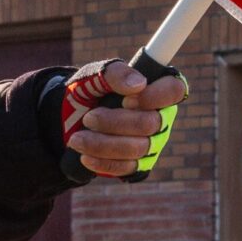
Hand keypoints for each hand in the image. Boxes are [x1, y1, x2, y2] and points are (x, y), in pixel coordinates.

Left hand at [61, 58, 186, 177]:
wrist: (67, 118)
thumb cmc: (88, 91)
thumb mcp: (94, 75)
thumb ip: (115, 73)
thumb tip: (138, 84)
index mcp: (156, 89)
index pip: (174, 89)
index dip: (155, 96)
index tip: (126, 100)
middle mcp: (160, 117)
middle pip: (150, 124)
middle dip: (114, 122)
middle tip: (88, 118)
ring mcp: (152, 143)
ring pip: (137, 148)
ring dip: (103, 144)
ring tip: (77, 139)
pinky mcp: (139, 164)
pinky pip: (128, 167)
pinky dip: (104, 162)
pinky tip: (85, 156)